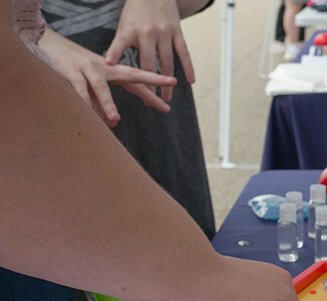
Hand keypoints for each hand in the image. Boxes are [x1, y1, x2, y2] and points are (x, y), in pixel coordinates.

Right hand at [41, 30, 175, 126]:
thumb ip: (102, 102)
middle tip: (163, 100)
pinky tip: (87, 111)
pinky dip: (82, 100)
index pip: (137, 77)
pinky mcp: (69, 71)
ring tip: (115, 119)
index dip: (155, 81)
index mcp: (111, 70)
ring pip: (100, 87)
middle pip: (131, 75)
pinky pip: (77, 88)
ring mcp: (87, 68)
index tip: (174, 84)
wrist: (44, 42)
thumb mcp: (90, 83)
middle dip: (150, 83)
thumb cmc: (72, 66)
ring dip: (107, 104)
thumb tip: (114, 123)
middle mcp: (103, 67)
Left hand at [105, 0, 194, 102]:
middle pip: (148, 62)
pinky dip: (188, 67)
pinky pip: (184, 53)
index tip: (109, 65)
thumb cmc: (136, 12)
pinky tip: (191, 81)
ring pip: (167, 62)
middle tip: (148, 101)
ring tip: (166, 99)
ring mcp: (165, 32)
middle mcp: (148, 31)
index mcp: (130, 28)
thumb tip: (115, 68)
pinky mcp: (177, 32)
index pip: (120, 42)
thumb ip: (123, 44)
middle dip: (148, 83)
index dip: (115, 53)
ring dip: (166, 82)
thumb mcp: (124, 24)